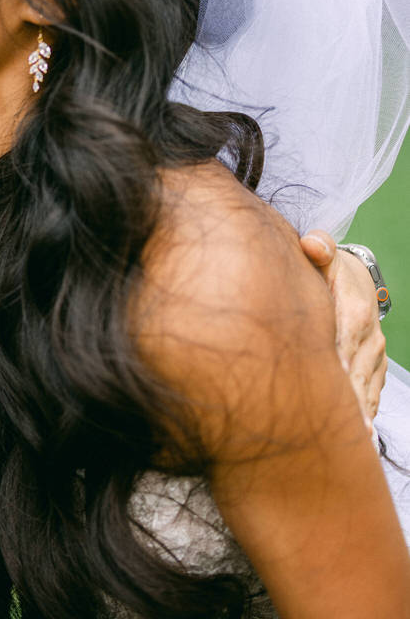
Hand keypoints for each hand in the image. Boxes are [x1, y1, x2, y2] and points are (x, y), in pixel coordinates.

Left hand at [299, 230, 387, 421]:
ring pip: (367, 386)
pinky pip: (371, 391)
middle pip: (358, 370)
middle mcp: (369, 334)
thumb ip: (318, 247)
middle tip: (347, 429)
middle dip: (351, 399)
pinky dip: (364, 412)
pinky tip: (357, 436)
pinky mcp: (375, 365)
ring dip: (361, 412)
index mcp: (353, 308)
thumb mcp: (323, 252)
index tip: (332, 383)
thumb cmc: (326, 268)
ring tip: (355, 440)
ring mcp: (374, 352)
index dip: (340, 360)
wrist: (353, 276)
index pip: (346, 337)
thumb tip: (312, 245)